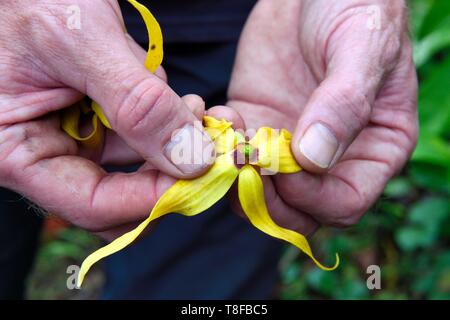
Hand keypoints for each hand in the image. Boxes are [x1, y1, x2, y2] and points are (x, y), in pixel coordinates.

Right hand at [0, 0, 211, 233]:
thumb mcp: (82, 42)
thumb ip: (137, 104)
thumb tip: (191, 160)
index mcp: (18, 153)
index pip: (93, 204)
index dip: (152, 197)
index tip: (202, 174)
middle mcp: (46, 154)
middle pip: (120, 194)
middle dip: (168, 170)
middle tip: (208, 142)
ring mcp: (75, 136)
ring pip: (138, 160)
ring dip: (173, 138)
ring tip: (193, 105)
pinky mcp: (97, 117)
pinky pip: (141, 131)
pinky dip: (164, 116)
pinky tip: (170, 93)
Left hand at [227, 0, 417, 232]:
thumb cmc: (356, 7)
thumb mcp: (363, 47)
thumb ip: (346, 102)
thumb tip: (315, 156)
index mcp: (374, 147)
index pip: (345, 201)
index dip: (314, 199)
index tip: (285, 172)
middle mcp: (332, 155)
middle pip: (301, 210)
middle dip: (270, 200)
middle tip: (247, 168)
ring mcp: (291, 142)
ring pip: (262, 192)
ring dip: (239, 180)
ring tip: (230, 143)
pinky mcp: (257, 122)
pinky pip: (235, 156)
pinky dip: (221, 150)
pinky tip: (220, 118)